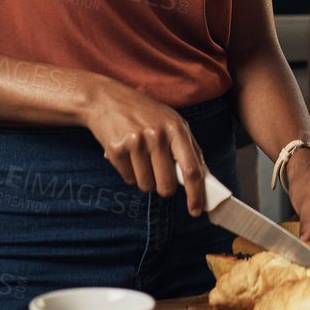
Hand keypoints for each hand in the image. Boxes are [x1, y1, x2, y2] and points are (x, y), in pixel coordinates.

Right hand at [82, 77, 207, 218]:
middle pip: (167, 185)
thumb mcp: (172, 122)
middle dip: (165, 188)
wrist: (106, 99)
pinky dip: (130, 173)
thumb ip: (188, 148)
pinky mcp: (116, 150)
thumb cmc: (144, 113)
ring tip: (141, 157)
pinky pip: (129, 179)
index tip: (197, 210)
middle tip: (160, 175)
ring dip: (145, 178)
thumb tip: (203, 178)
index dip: (196, 194)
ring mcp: (136, 142)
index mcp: (176, 129)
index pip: (192, 169)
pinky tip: (128, 154)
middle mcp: (157, 135)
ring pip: (146, 185)